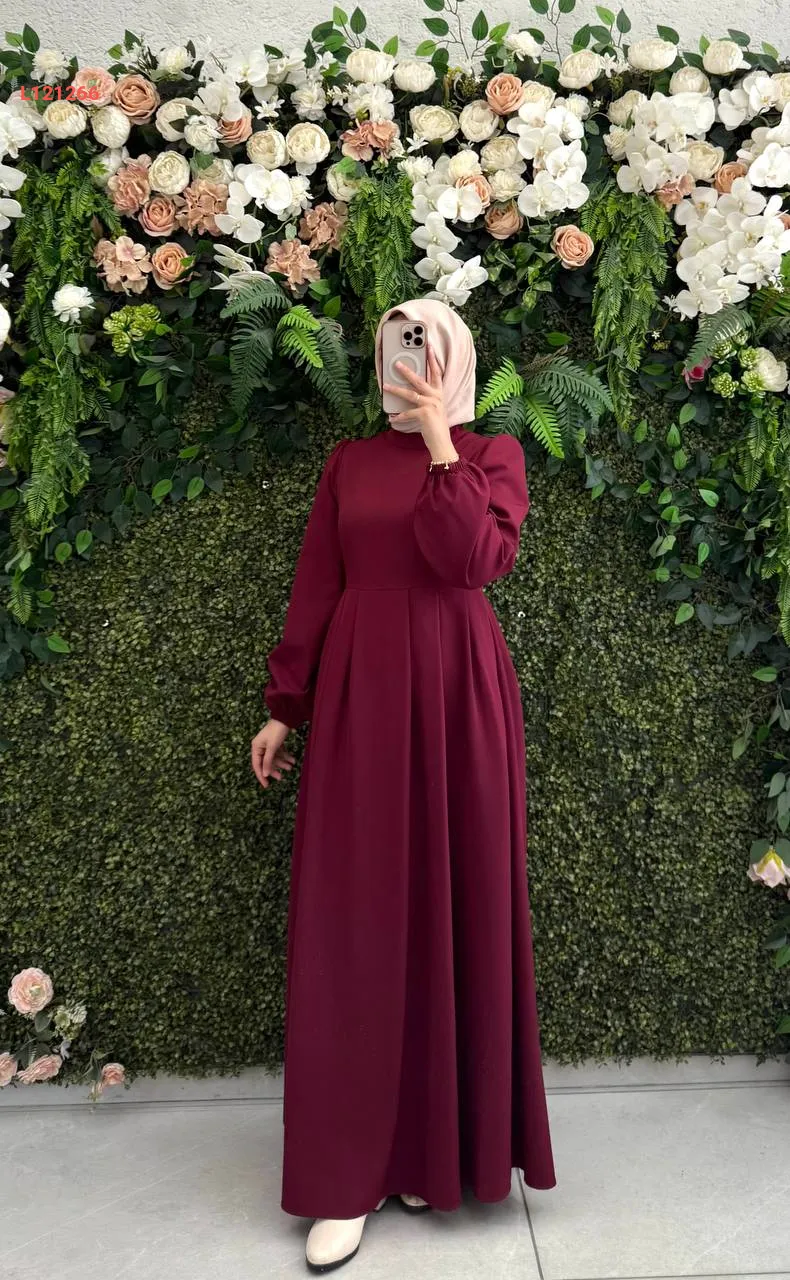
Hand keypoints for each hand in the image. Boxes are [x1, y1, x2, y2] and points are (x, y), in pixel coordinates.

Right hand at [251, 719, 295, 788]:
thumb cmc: (277, 732)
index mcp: (256, 748)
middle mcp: (260, 747)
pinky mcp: (275, 743)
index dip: (261, 776)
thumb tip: (264, 774)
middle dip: (274, 769)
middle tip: (281, 777)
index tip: (266, 785)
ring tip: (291, 766)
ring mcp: (268, 745)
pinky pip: (279, 753)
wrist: (285, 717)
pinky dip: (285, 756)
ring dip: (282, 763)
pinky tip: (292, 760)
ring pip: (274, 758)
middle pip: (266, 763)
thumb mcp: (272, 748)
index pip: (257, 765)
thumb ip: (267, 761)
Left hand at [381, 342, 458, 459]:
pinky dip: (398, 416)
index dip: (432, 359)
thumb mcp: (434, 408)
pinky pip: (407, 413)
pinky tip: (391, 418)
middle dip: (408, 371)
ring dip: (396, 390)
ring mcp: (431, 405)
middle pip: (420, 379)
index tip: (428, 346)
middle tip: (397, 363)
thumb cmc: (436, 426)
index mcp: (439, 393)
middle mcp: (436, 397)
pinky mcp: (425, 414)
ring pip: (410, 394)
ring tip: (385, 386)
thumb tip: (409, 390)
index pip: (436, 372)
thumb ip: (425, 398)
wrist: (441, 443)